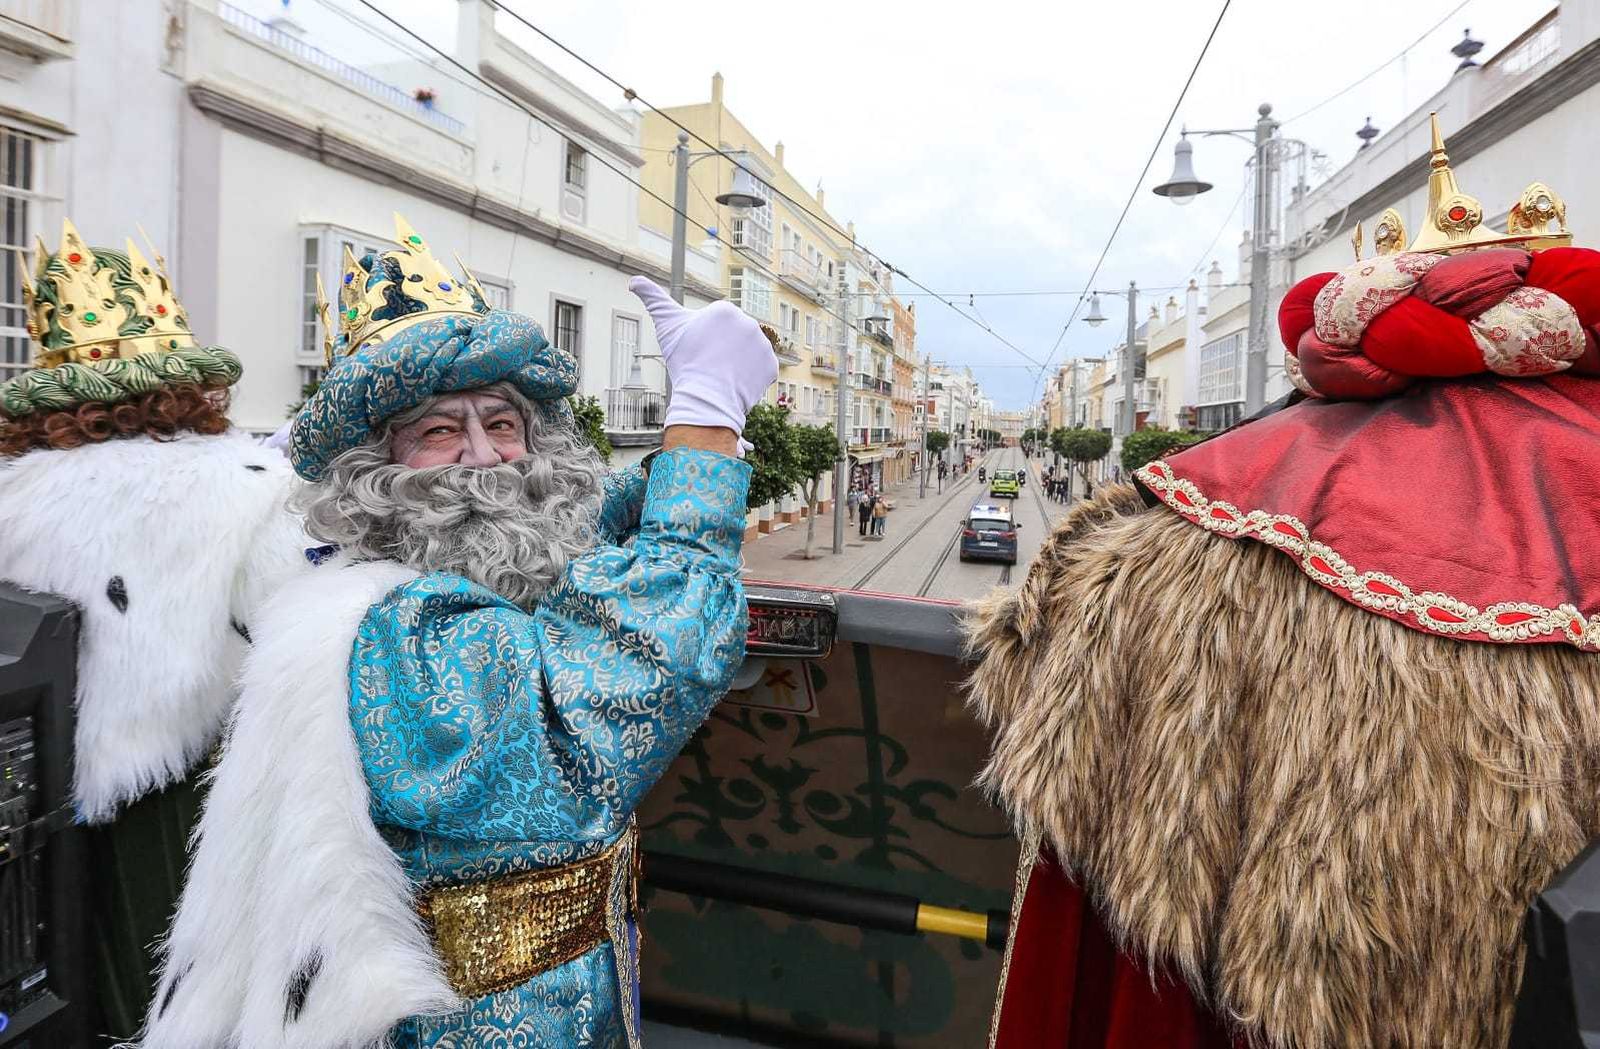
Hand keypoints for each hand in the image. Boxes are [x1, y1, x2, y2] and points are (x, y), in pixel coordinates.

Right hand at [630, 276, 777, 439]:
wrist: (705, 397)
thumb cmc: (684, 361)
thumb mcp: (666, 325)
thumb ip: (652, 297)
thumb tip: (633, 280)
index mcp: (725, 310)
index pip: (715, 328)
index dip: (704, 343)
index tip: (698, 352)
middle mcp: (749, 321)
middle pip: (732, 340)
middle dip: (721, 352)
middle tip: (709, 366)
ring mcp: (763, 344)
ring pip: (746, 355)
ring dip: (736, 364)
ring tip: (721, 376)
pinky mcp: (771, 365)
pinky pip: (760, 371)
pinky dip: (749, 379)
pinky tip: (736, 384)